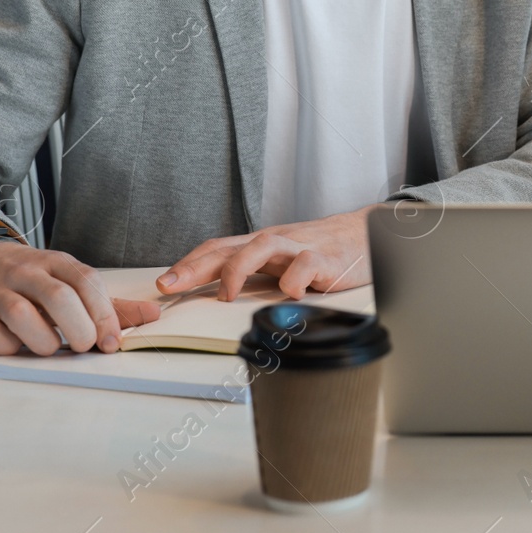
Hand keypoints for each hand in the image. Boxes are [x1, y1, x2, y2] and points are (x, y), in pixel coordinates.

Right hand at [0, 243, 161, 356]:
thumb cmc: (33, 280)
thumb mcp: (70, 281)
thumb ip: (109, 303)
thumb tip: (153, 315)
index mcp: (55, 262)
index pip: (86, 281)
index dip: (104, 314)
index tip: (112, 342)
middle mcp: (24, 272)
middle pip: (57, 296)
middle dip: (78, 328)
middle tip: (84, 347)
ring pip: (20, 314)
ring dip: (42, 340)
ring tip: (50, 349)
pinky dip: (7, 347)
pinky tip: (16, 347)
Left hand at [156, 207, 373, 301]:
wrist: (368, 233)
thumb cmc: (323, 252)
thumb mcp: (283, 261)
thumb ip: (258, 276)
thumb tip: (217, 299)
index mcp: (262, 246)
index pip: (218, 248)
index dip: (189, 264)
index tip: (163, 284)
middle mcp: (276, 242)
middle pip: (230, 246)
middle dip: (196, 266)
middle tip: (171, 285)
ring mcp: (300, 247)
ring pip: (263, 245)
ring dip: (239, 269)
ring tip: (227, 295)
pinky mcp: (328, 259)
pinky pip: (307, 263)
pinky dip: (296, 279)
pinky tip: (291, 293)